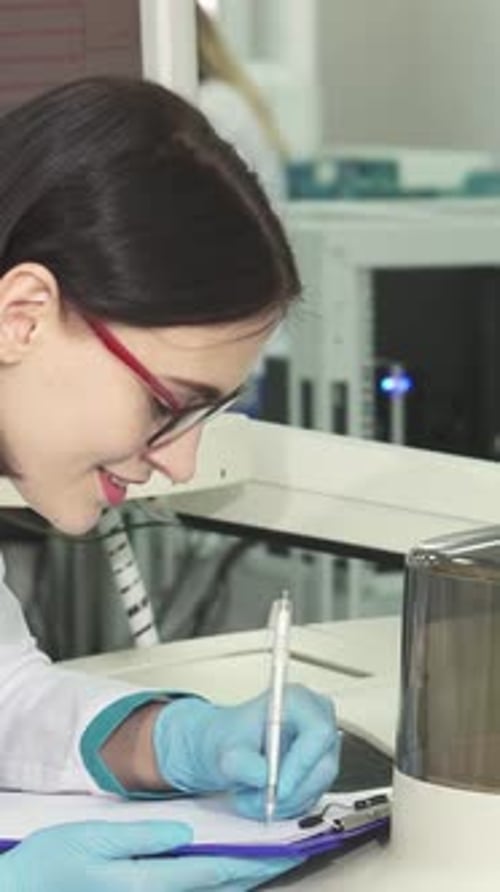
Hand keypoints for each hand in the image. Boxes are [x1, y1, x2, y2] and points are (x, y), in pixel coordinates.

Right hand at [0, 820, 298, 890]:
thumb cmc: (53, 865)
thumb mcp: (94, 839)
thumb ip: (142, 837)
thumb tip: (184, 834)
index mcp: (144, 885)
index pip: (211, 873)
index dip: (250, 860)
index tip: (281, 848)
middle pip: (214, 888)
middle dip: (253, 871)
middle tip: (287, 852)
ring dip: (236, 877)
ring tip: (265, 856)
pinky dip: (210, 881)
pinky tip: (221, 868)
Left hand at [154, 684, 338, 818]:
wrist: (229, 747)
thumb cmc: (231, 739)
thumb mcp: (227, 752)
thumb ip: (244, 764)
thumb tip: (265, 779)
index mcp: (298, 700)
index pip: (318, 733)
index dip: (301, 764)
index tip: (277, 788)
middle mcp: (317, 719)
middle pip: (322, 765)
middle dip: (289, 792)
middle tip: (258, 802)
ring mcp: (323, 745)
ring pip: (317, 787)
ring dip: (283, 802)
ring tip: (251, 798)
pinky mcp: (321, 768)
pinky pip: (312, 796)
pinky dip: (286, 806)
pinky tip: (263, 798)